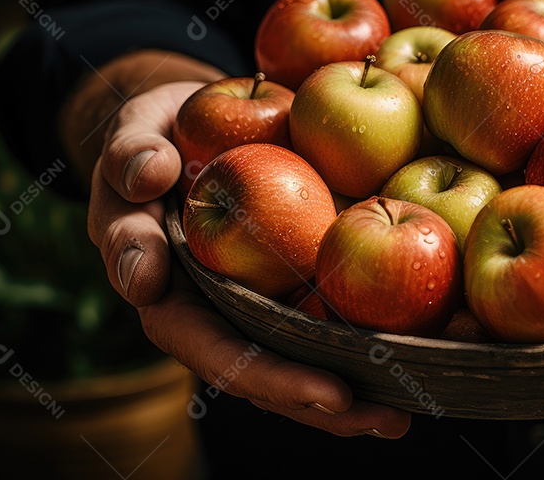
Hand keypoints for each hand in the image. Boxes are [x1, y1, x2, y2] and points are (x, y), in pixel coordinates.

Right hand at [86, 81, 410, 436]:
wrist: (186, 126)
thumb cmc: (153, 135)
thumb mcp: (132, 132)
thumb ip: (130, 153)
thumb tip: (150, 176)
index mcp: (161, 283)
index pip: (199, 338)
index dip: (255, 368)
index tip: (320, 388)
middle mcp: (206, 307)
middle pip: (254, 371)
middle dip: (307, 396)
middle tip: (362, 410)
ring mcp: (249, 300)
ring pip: (290, 359)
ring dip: (340, 397)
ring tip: (396, 417)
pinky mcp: (288, 283)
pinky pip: (320, 322)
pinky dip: (361, 344)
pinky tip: (413, 360)